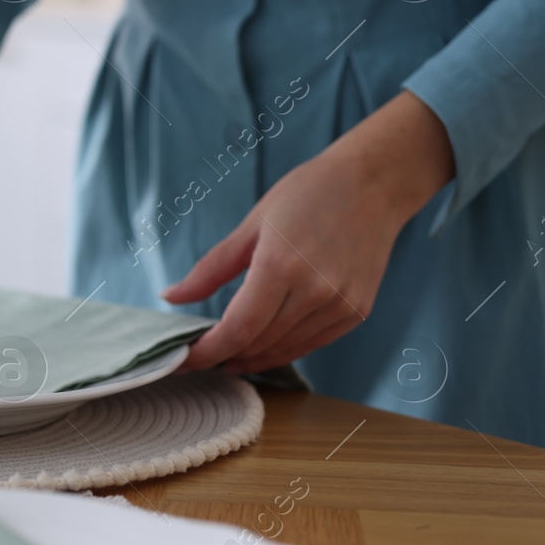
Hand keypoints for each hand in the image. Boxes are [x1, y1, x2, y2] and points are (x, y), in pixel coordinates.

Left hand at [163, 91, 454, 372]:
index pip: (238, 329)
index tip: (183, 360)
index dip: (207, 352)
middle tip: (197, 355)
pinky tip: (262, 345)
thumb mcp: (251, 225)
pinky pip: (311, 343)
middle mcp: (314, 292)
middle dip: (223, 355)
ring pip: (285, 349)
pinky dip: (282, 349)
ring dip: (251, 357)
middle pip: (258, 343)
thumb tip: (170, 297)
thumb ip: (210, 269)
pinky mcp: (356, 311)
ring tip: (226, 354)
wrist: (374, 184)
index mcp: (281, 266)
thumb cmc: (308, 194)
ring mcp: (340, 305)